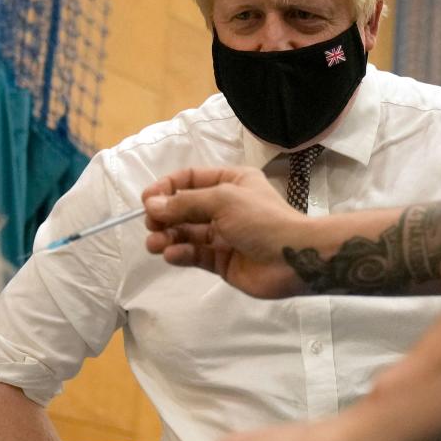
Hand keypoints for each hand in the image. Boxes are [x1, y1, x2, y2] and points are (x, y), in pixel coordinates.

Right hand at [141, 166, 311, 298]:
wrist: (293, 258)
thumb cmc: (261, 220)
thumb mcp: (222, 201)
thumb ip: (184, 203)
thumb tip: (151, 205)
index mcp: (231, 182)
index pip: (190, 180)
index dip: (166, 188)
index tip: (146, 201)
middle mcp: (226, 206)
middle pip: (185, 208)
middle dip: (165, 216)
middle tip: (151, 225)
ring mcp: (224, 235)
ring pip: (187, 233)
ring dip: (168, 237)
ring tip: (155, 244)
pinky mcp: (222, 260)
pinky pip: (195, 254)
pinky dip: (181, 254)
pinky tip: (172, 255)